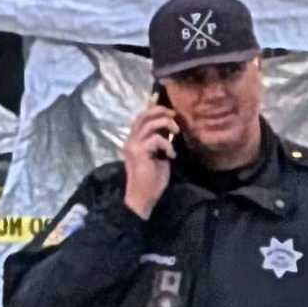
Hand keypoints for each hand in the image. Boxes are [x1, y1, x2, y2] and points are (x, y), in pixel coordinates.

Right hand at [121, 103, 179, 217]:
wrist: (142, 197)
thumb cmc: (152, 180)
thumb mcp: (159, 155)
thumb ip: (160, 141)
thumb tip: (170, 128)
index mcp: (134, 140)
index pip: (141, 118)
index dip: (154, 109)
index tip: (170, 109)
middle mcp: (131, 140)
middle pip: (143, 115)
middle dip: (160, 110)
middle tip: (174, 115)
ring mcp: (133, 145)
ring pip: (149, 123)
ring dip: (167, 124)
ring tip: (176, 132)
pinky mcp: (139, 152)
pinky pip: (156, 139)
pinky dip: (167, 144)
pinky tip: (171, 155)